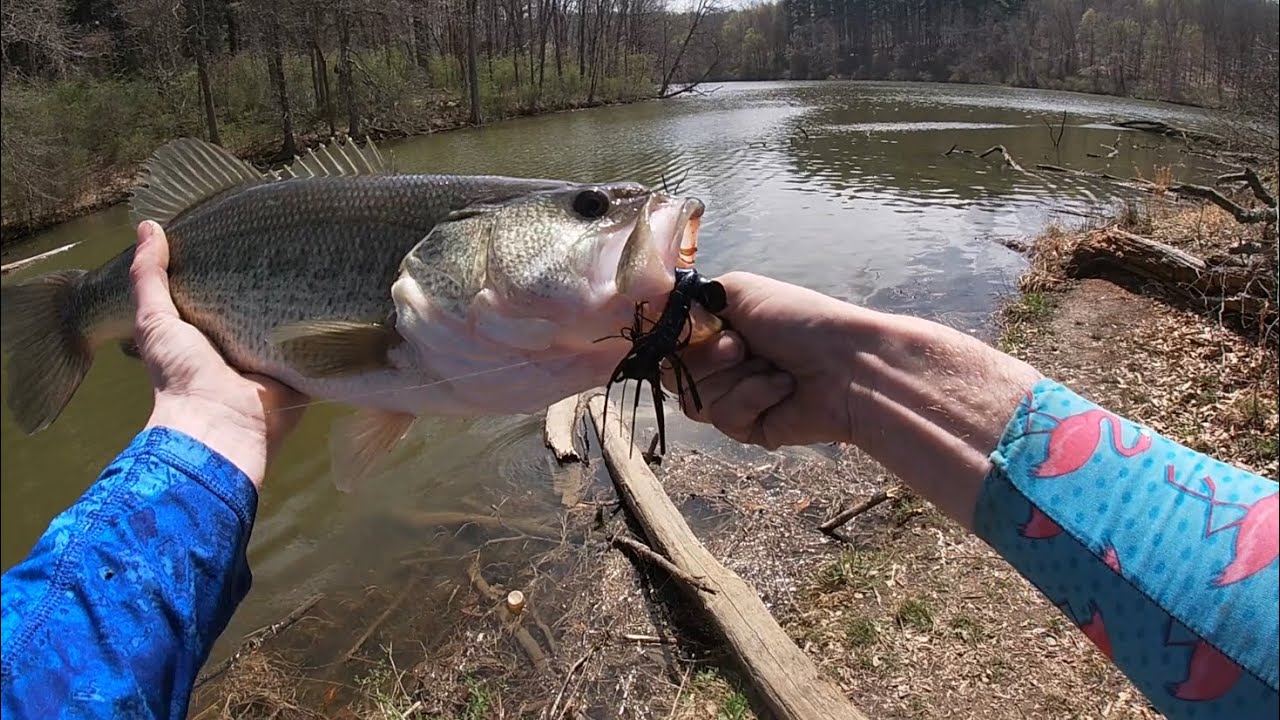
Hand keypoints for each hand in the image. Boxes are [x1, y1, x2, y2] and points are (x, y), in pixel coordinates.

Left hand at [132, 220, 308, 487]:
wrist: (220, 423)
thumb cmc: (181, 374)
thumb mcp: (154, 321)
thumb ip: (149, 278)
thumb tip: (148, 226)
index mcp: (210, 332)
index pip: (222, 291)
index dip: (228, 266)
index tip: (241, 232)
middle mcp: (245, 343)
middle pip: (261, 304)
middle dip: (272, 279)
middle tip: (289, 239)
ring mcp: (277, 358)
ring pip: (294, 322)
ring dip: (305, 299)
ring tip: (323, 255)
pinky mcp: (305, 370)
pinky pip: (321, 345)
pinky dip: (330, 327)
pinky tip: (344, 293)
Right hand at [666, 272, 862, 447]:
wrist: (847, 364)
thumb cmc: (798, 319)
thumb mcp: (738, 291)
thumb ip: (688, 299)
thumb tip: (647, 307)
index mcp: (713, 330)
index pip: (664, 340)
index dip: (674, 336)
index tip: (697, 326)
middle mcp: (717, 364)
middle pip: (672, 373)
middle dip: (708, 357)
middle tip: (743, 346)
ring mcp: (730, 397)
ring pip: (695, 398)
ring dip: (737, 378)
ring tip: (771, 367)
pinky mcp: (746, 428)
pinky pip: (725, 417)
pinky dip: (755, 397)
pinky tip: (783, 388)